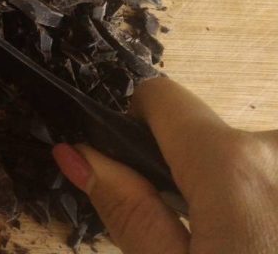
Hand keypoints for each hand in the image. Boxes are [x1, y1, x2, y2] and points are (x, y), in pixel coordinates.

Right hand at [53, 77, 277, 253]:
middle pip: (210, 138)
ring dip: (245, 198)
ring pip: (254, 162)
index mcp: (232, 165)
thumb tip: (78, 154)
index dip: (133, 129)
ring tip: (246, 250)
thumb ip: (131, 212)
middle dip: (196, 179)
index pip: (161, 97)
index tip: (136, 175)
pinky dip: (272, 205)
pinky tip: (269, 242)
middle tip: (203, 246)